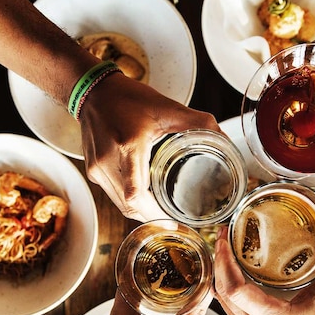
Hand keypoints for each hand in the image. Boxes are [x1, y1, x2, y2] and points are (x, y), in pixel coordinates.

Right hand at [79, 73, 218, 221]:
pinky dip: (130, 201)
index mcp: (128, 147)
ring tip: (161, 213)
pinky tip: (145, 198)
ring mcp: (97, 169)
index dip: (155, 215)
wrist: (93, 92)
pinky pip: (113, 196)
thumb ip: (197, 122)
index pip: (135, 194)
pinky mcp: (93, 171)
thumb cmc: (128, 98)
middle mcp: (108, 162)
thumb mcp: (166, 108)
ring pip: (120, 205)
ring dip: (141, 212)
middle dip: (153, 217)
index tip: (173, 223)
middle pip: (130, 206)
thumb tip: (222, 135)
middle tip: (173, 221)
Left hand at [213, 228, 314, 314]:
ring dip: (220, 274)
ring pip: (223, 301)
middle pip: (223, 293)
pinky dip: (226, 287)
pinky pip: (230, 308)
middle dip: (219, 261)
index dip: (226, 263)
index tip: (225, 241)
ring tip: (225, 249)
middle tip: (222, 237)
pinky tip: (232, 270)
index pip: (236, 291)